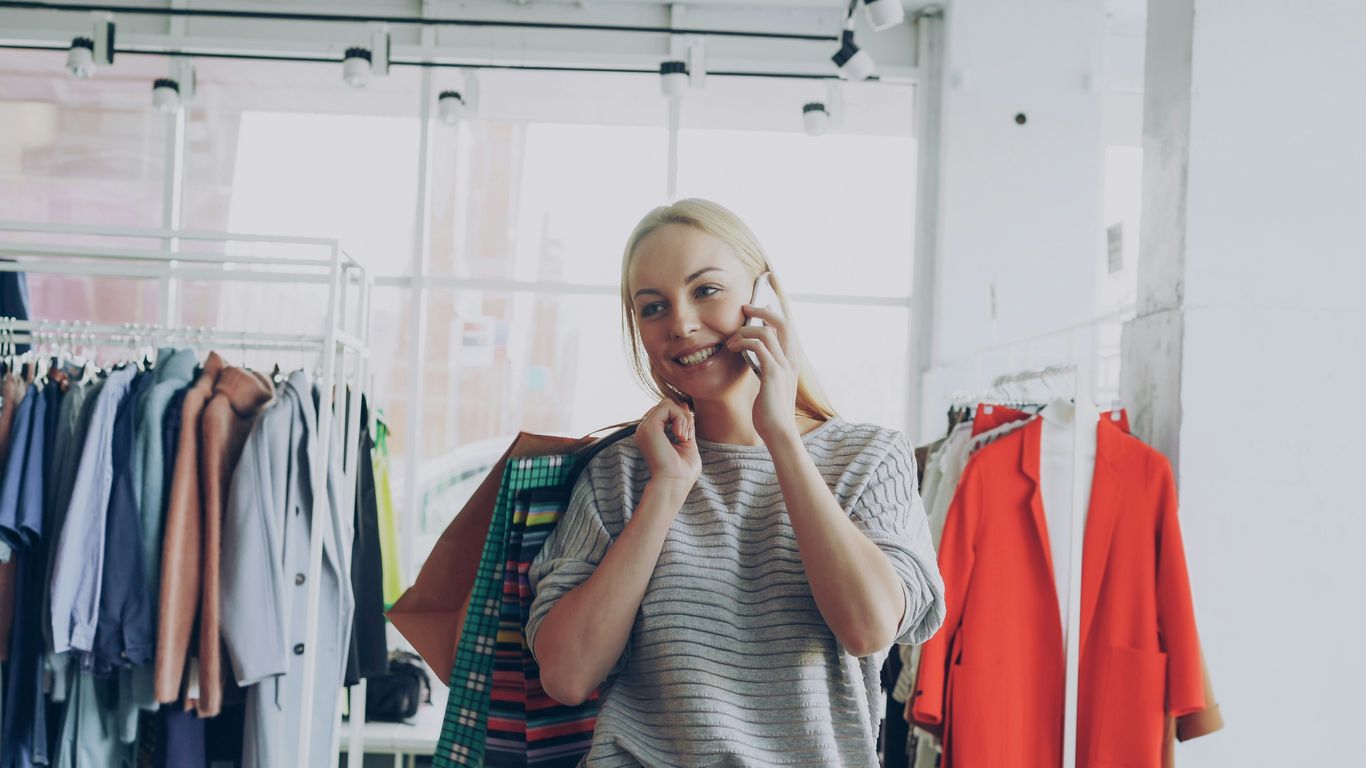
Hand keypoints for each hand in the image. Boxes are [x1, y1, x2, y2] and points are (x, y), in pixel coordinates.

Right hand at [635, 397, 701, 490]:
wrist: (674, 484)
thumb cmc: (682, 472)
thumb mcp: (687, 443)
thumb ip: (685, 425)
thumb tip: (684, 405)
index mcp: (651, 434)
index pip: (666, 411)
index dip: (681, 417)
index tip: (687, 435)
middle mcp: (645, 430)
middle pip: (667, 405)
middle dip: (683, 417)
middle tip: (686, 437)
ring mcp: (645, 428)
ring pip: (668, 404)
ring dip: (683, 418)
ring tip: (683, 437)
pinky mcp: (649, 427)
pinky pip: (668, 406)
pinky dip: (680, 418)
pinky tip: (680, 436)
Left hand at [726, 305, 801, 443]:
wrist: (778, 431)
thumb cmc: (770, 411)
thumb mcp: (770, 384)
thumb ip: (767, 367)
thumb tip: (755, 355)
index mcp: (791, 361)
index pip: (787, 328)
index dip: (773, 314)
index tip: (758, 308)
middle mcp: (791, 360)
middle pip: (783, 322)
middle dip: (763, 310)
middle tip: (745, 307)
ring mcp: (783, 365)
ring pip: (766, 332)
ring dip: (746, 330)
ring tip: (731, 339)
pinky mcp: (773, 373)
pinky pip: (758, 347)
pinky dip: (744, 342)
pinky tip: (733, 348)